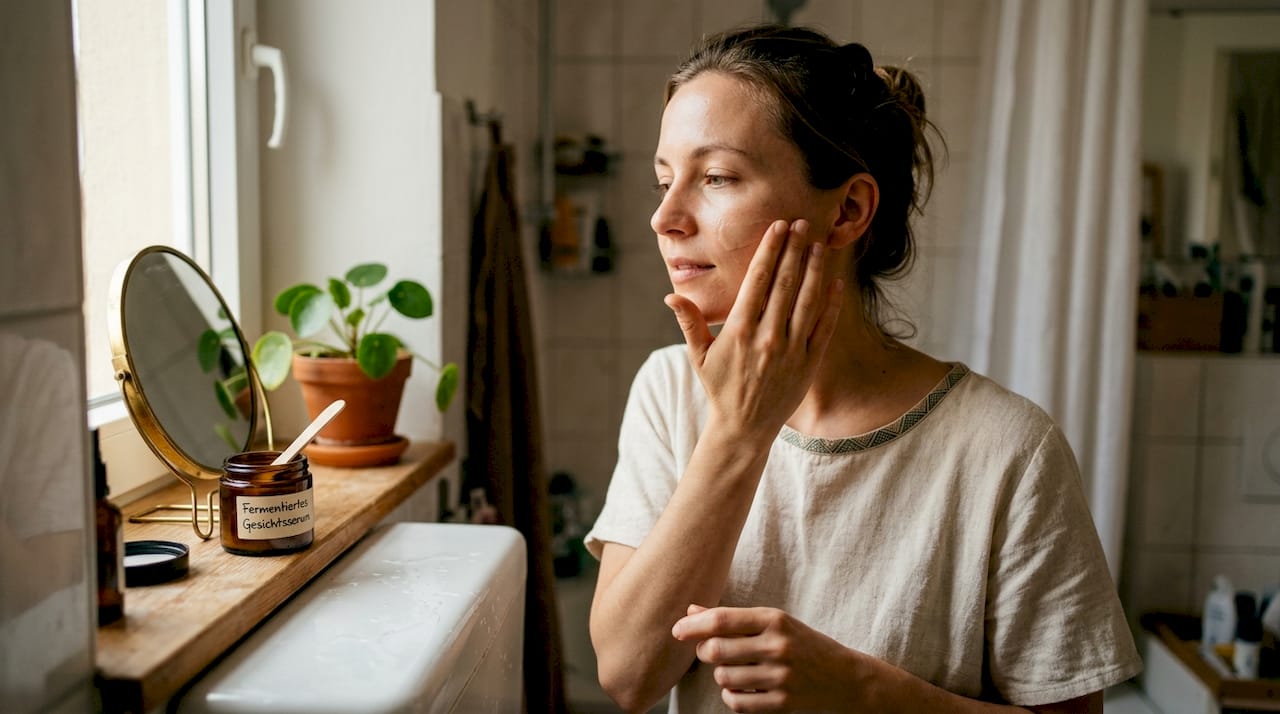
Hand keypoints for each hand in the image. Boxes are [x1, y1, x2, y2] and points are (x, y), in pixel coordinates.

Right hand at [664, 220, 842, 440]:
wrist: (744, 427)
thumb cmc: (720, 387)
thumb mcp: (699, 356)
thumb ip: (690, 322)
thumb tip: (671, 295)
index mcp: (739, 330)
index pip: (758, 280)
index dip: (770, 250)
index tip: (778, 227)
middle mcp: (767, 337)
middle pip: (785, 284)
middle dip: (795, 250)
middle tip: (803, 224)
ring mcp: (791, 351)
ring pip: (807, 301)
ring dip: (815, 270)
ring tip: (819, 245)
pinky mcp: (809, 364)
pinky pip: (824, 328)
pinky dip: (830, 304)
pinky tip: (833, 281)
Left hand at [672, 604, 869, 711]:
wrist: (846, 678)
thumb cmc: (803, 644)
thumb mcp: (774, 622)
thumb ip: (733, 618)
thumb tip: (691, 611)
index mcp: (775, 620)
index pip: (722, 620)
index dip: (692, 625)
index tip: (677, 630)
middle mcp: (778, 646)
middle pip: (716, 650)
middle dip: (704, 651)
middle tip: (710, 651)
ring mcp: (781, 677)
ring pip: (723, 677)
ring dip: (721, 674)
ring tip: (735, 669)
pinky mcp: (783, 704)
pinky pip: (737, 702)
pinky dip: (731, 696)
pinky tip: (741, 688)